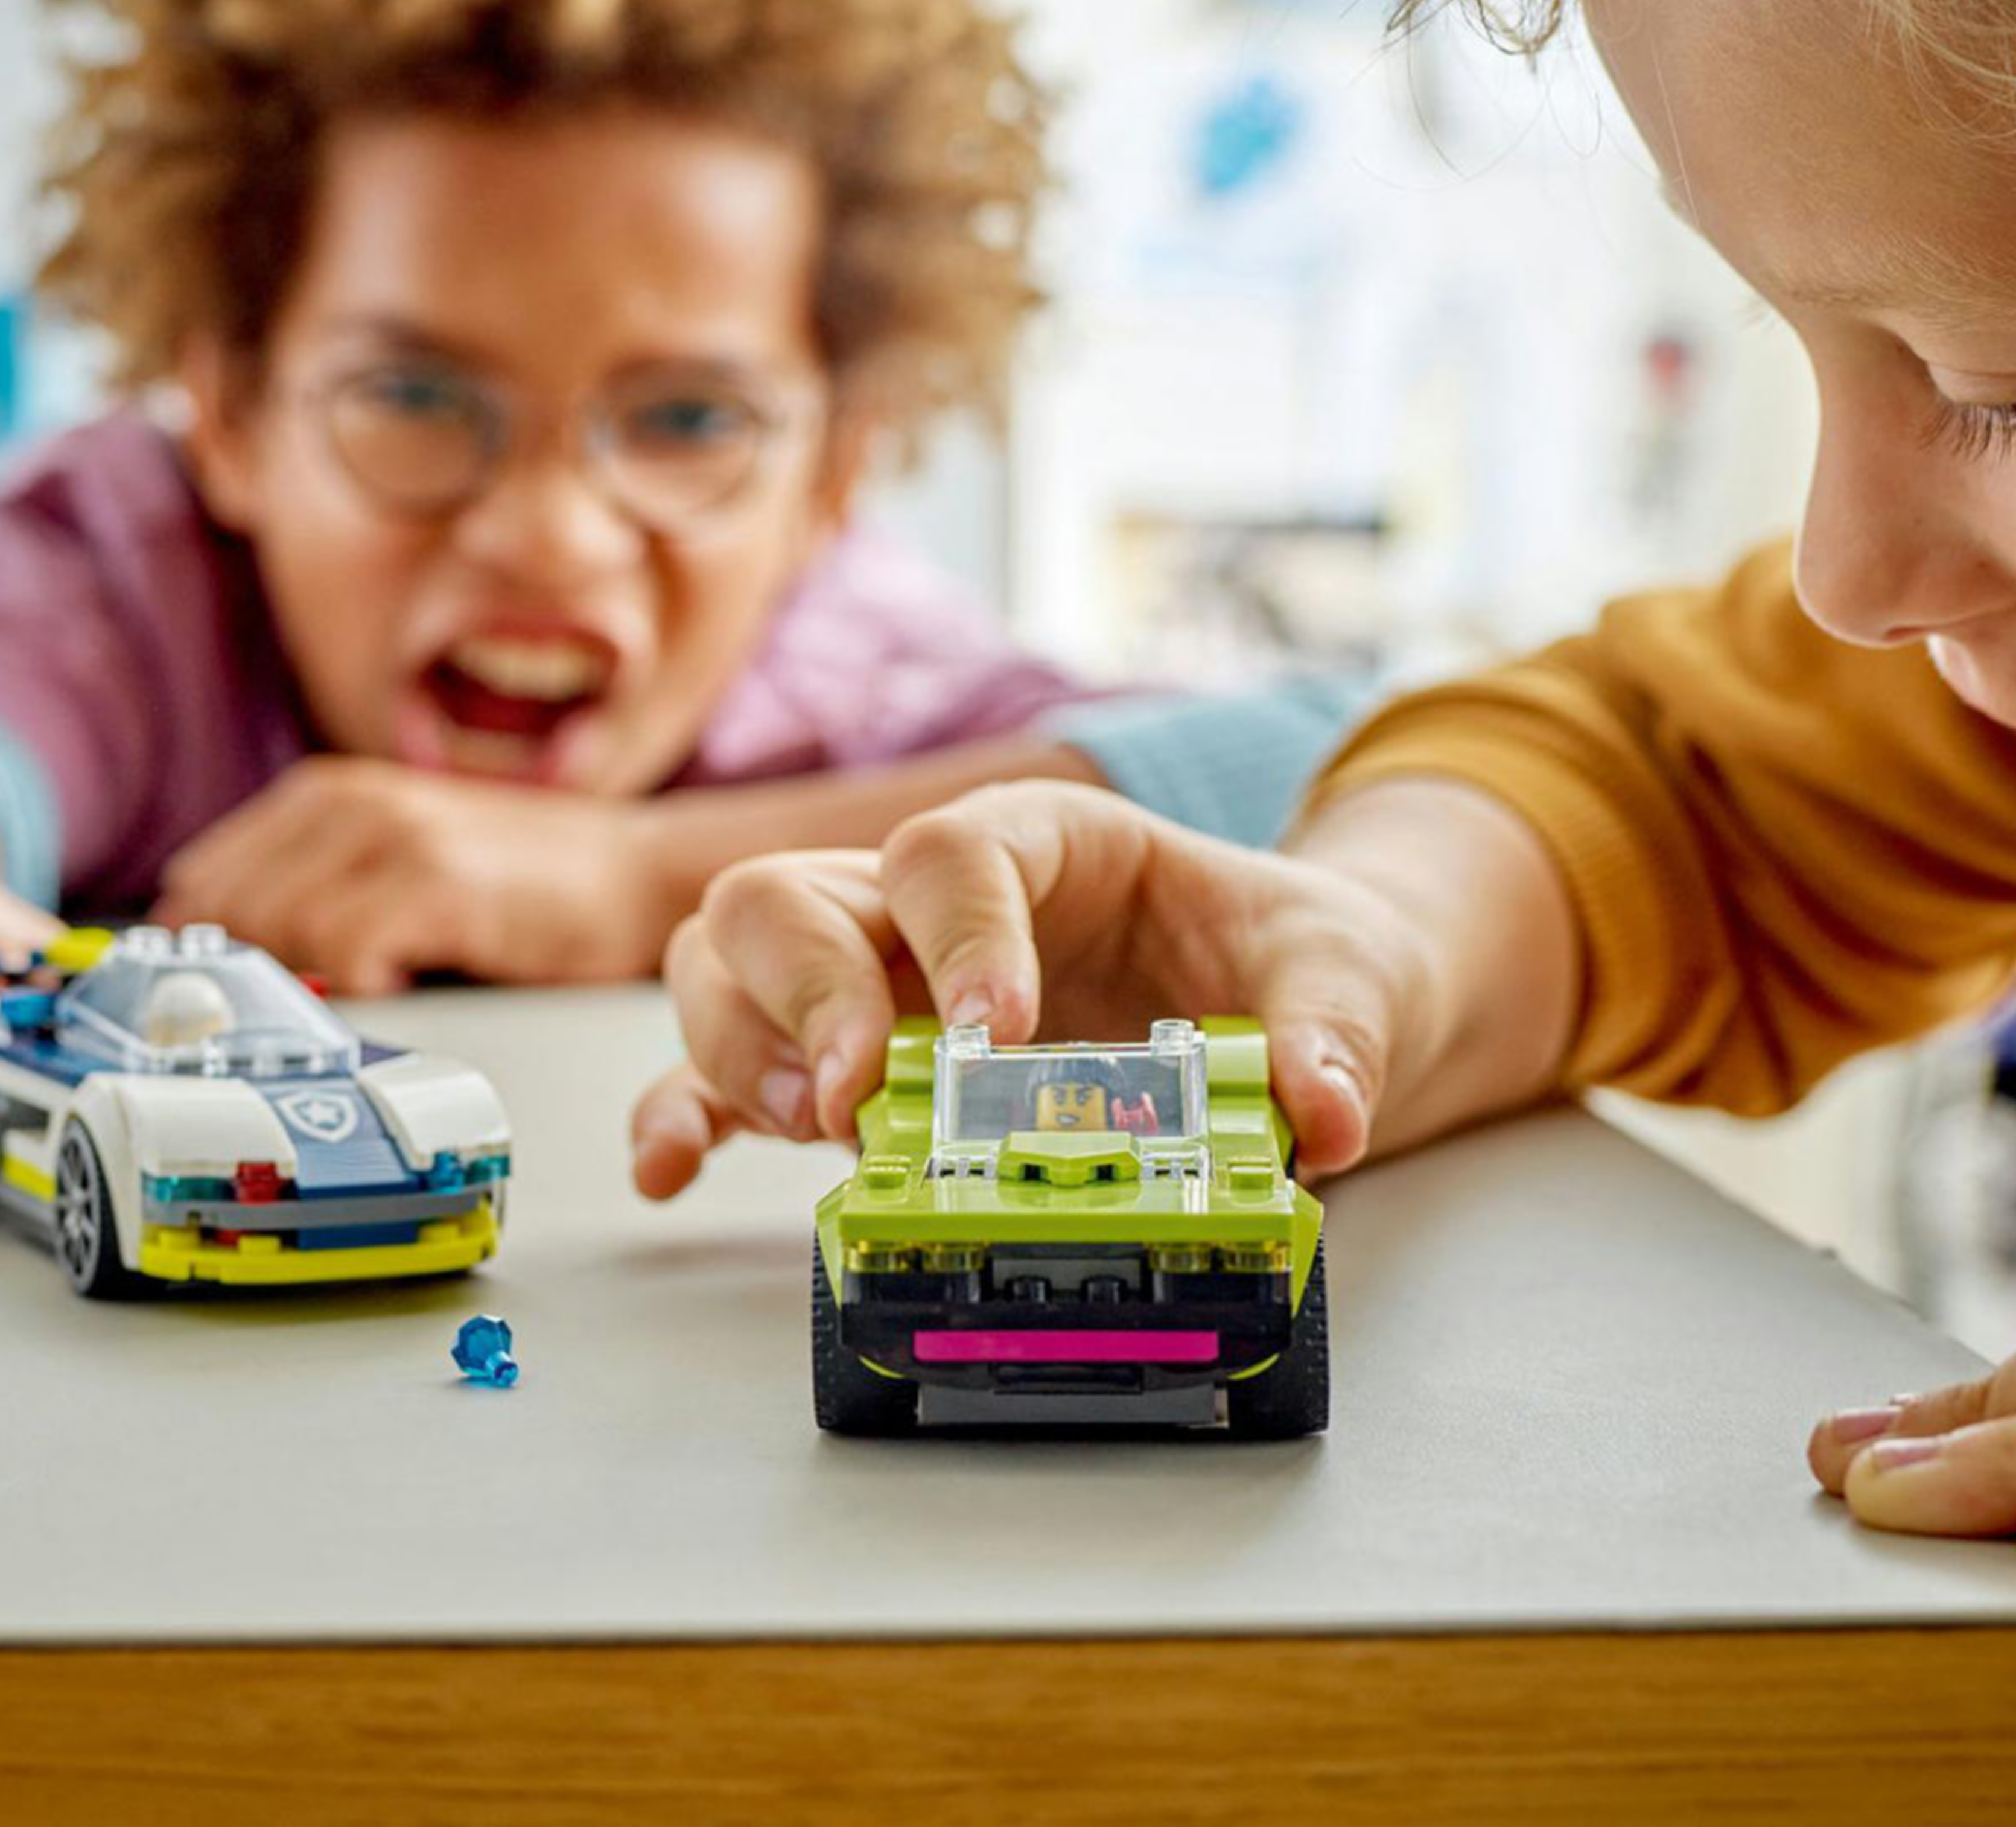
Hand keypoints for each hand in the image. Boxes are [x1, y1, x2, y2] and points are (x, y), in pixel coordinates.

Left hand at [155, 758, 680, 995]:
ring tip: (383, 984)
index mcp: (325, 793)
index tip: (241, 1002)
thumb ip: (310, 889)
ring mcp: (393, 837)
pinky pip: (345, 954)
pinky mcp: (438, 882)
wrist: (638, 874)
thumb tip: (214, 963)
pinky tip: (415, 980)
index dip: (207, 952)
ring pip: (280, 935)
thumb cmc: (520, 886)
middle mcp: (348, 801)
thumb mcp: (396, 861)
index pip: (199, 882)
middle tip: (318, 1008)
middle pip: (225, 913)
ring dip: (318, 982)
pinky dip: (366, 987)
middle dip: (256, 975)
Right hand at [629, 778, 1465, 1199]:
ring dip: (744, 1049)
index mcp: (1042, 843)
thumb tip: (1320, 1113)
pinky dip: (684, 1111)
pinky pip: (719, 1071)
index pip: (955, 850)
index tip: (993, 1038)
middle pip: (785, 894)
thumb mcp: (1341, 975)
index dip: (957, 935)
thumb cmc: (1283, 963)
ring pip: (724, 967)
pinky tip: (674, 1172)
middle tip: (867, 1094)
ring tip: (822, 1131)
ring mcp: (866, 980)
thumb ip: (1333, 1028)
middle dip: (806, 991)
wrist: (1271, 1007)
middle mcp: (923, 901)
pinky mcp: (842, 1065)